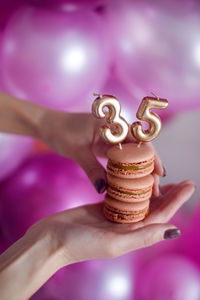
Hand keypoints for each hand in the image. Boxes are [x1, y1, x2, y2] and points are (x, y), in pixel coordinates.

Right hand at [28, 180, 194, 264]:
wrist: (52, 239)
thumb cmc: (80, 243)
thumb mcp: (114, 242)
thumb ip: (143, 236)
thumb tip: (173, 229)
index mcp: (132, 235)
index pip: (161, 215)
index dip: (177, 200)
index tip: (190, 185)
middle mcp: (127, 226)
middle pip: (154, 207)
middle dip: (170, 194)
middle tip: (184, 180)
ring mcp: (114, 216)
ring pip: (139, 201)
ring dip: (152, 189)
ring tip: (164, 177)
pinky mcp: (101, 207)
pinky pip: (121, 195)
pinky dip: (131, 187)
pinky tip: (136, 178)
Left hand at [41, 111, 164, 194]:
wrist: (48, 126)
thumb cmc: (61, 132)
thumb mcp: (77, 151)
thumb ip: (92, 170)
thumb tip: (105, 191)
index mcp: (111, 124)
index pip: (138, 140)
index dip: (152, 156)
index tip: (160, 173)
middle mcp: (115, 129)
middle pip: (138, 149)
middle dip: (149, 167)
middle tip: (156, 188)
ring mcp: (110, 138)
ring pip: (130, 154)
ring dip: (138, 170)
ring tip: (147, 188)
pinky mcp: (104, 146)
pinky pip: (118, 158)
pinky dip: (124, 170)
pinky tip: (130, 182)